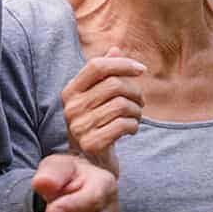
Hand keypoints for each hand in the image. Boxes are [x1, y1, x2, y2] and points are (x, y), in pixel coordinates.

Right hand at [61, 46, 144, 170]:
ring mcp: (79, 126)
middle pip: (114, 85)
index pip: (97, 66)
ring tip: (136, 116)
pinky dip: (134, 126)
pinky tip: (131, 130)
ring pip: (122, 105)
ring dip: (137, 111)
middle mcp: (71, 107)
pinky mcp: (92, 143)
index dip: (123, 64)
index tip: (141, 70)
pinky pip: (124, 125)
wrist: (88, 162)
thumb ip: (104, 74)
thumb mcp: (95, 97)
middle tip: (141, 101)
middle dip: (135, 91)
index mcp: (70, 91)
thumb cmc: (96, 124)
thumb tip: (115, 49)